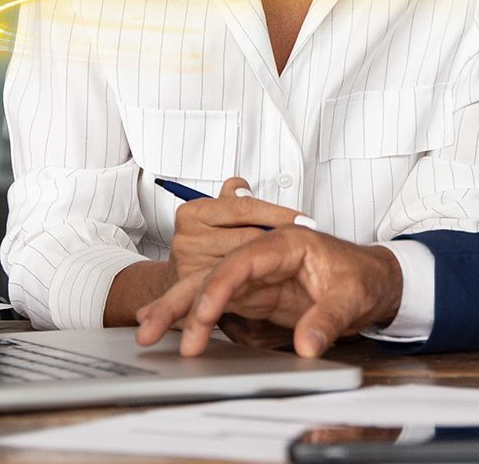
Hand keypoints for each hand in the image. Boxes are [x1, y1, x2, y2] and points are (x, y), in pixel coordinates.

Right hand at [133, 226, 401, 358]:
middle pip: (215, 273)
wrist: (376, 281)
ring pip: (209, 290)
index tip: (204, 315)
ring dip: (179, 310)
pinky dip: (193, 316)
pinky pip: (218, 305)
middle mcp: (263, 257)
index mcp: (286, 244)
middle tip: (151, 328)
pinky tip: (168, 326)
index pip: (243, 261)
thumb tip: (307, 346)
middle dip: (181, 300)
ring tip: (147, 331)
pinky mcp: (256, 296)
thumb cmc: (366, 276)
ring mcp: (257, 277)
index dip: (219, 288)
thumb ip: (328, 319)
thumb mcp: (354, 296)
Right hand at [165, 177, 313, 289]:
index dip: (278, 213)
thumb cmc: (203, 244)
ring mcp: (190, 266)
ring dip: (273, 262)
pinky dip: (261, 283)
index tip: (305, 220)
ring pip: (247, 261)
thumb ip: (232, 198)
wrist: (171, 285)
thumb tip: (244, 185)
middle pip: (248, 235)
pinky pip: (238, 286)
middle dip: (278, 238)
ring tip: (295, 261)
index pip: (244, 207)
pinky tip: (280, 284)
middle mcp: (188, 238)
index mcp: (193, 212)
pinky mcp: (198, 292)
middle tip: (307, 241)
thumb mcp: (213, 214)